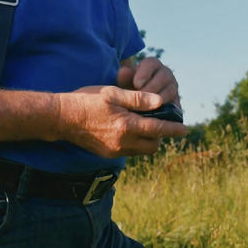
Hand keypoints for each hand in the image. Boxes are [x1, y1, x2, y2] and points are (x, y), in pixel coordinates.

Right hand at [55, 85, 188, 158]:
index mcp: (126, 125)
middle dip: (161, 136)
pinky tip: (130, 130)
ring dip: (148, 140)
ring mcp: (114, 150)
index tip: (186, 128)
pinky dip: (135, 143)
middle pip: (153, 145)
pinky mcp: (107, 154)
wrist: (61, 118)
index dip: (174, 129)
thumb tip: (159, 101)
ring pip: (142, 150)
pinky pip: (129, 151)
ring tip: (147, 126)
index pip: (158, 130)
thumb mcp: (112, 94)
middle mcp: (122, 142)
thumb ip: (138, 99)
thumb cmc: (86, 101)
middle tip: (162, 123)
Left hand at [116, 56, 179, 107]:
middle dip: (152, 87)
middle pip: (164, 76)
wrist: (134, 107)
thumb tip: (123, 71)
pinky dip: (168, 111)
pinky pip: (176, 106)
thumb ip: (122, 78)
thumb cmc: (126, 91)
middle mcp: (165, 74)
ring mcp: (172, 88)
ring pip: (171, 90)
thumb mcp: (122, 84)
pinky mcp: (176, 103)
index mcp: (152, 65)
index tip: (137, 84)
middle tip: (142, 97)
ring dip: (160, 99)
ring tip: (148, 108)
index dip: (145, 73)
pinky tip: (157, 117)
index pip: (151, 63)